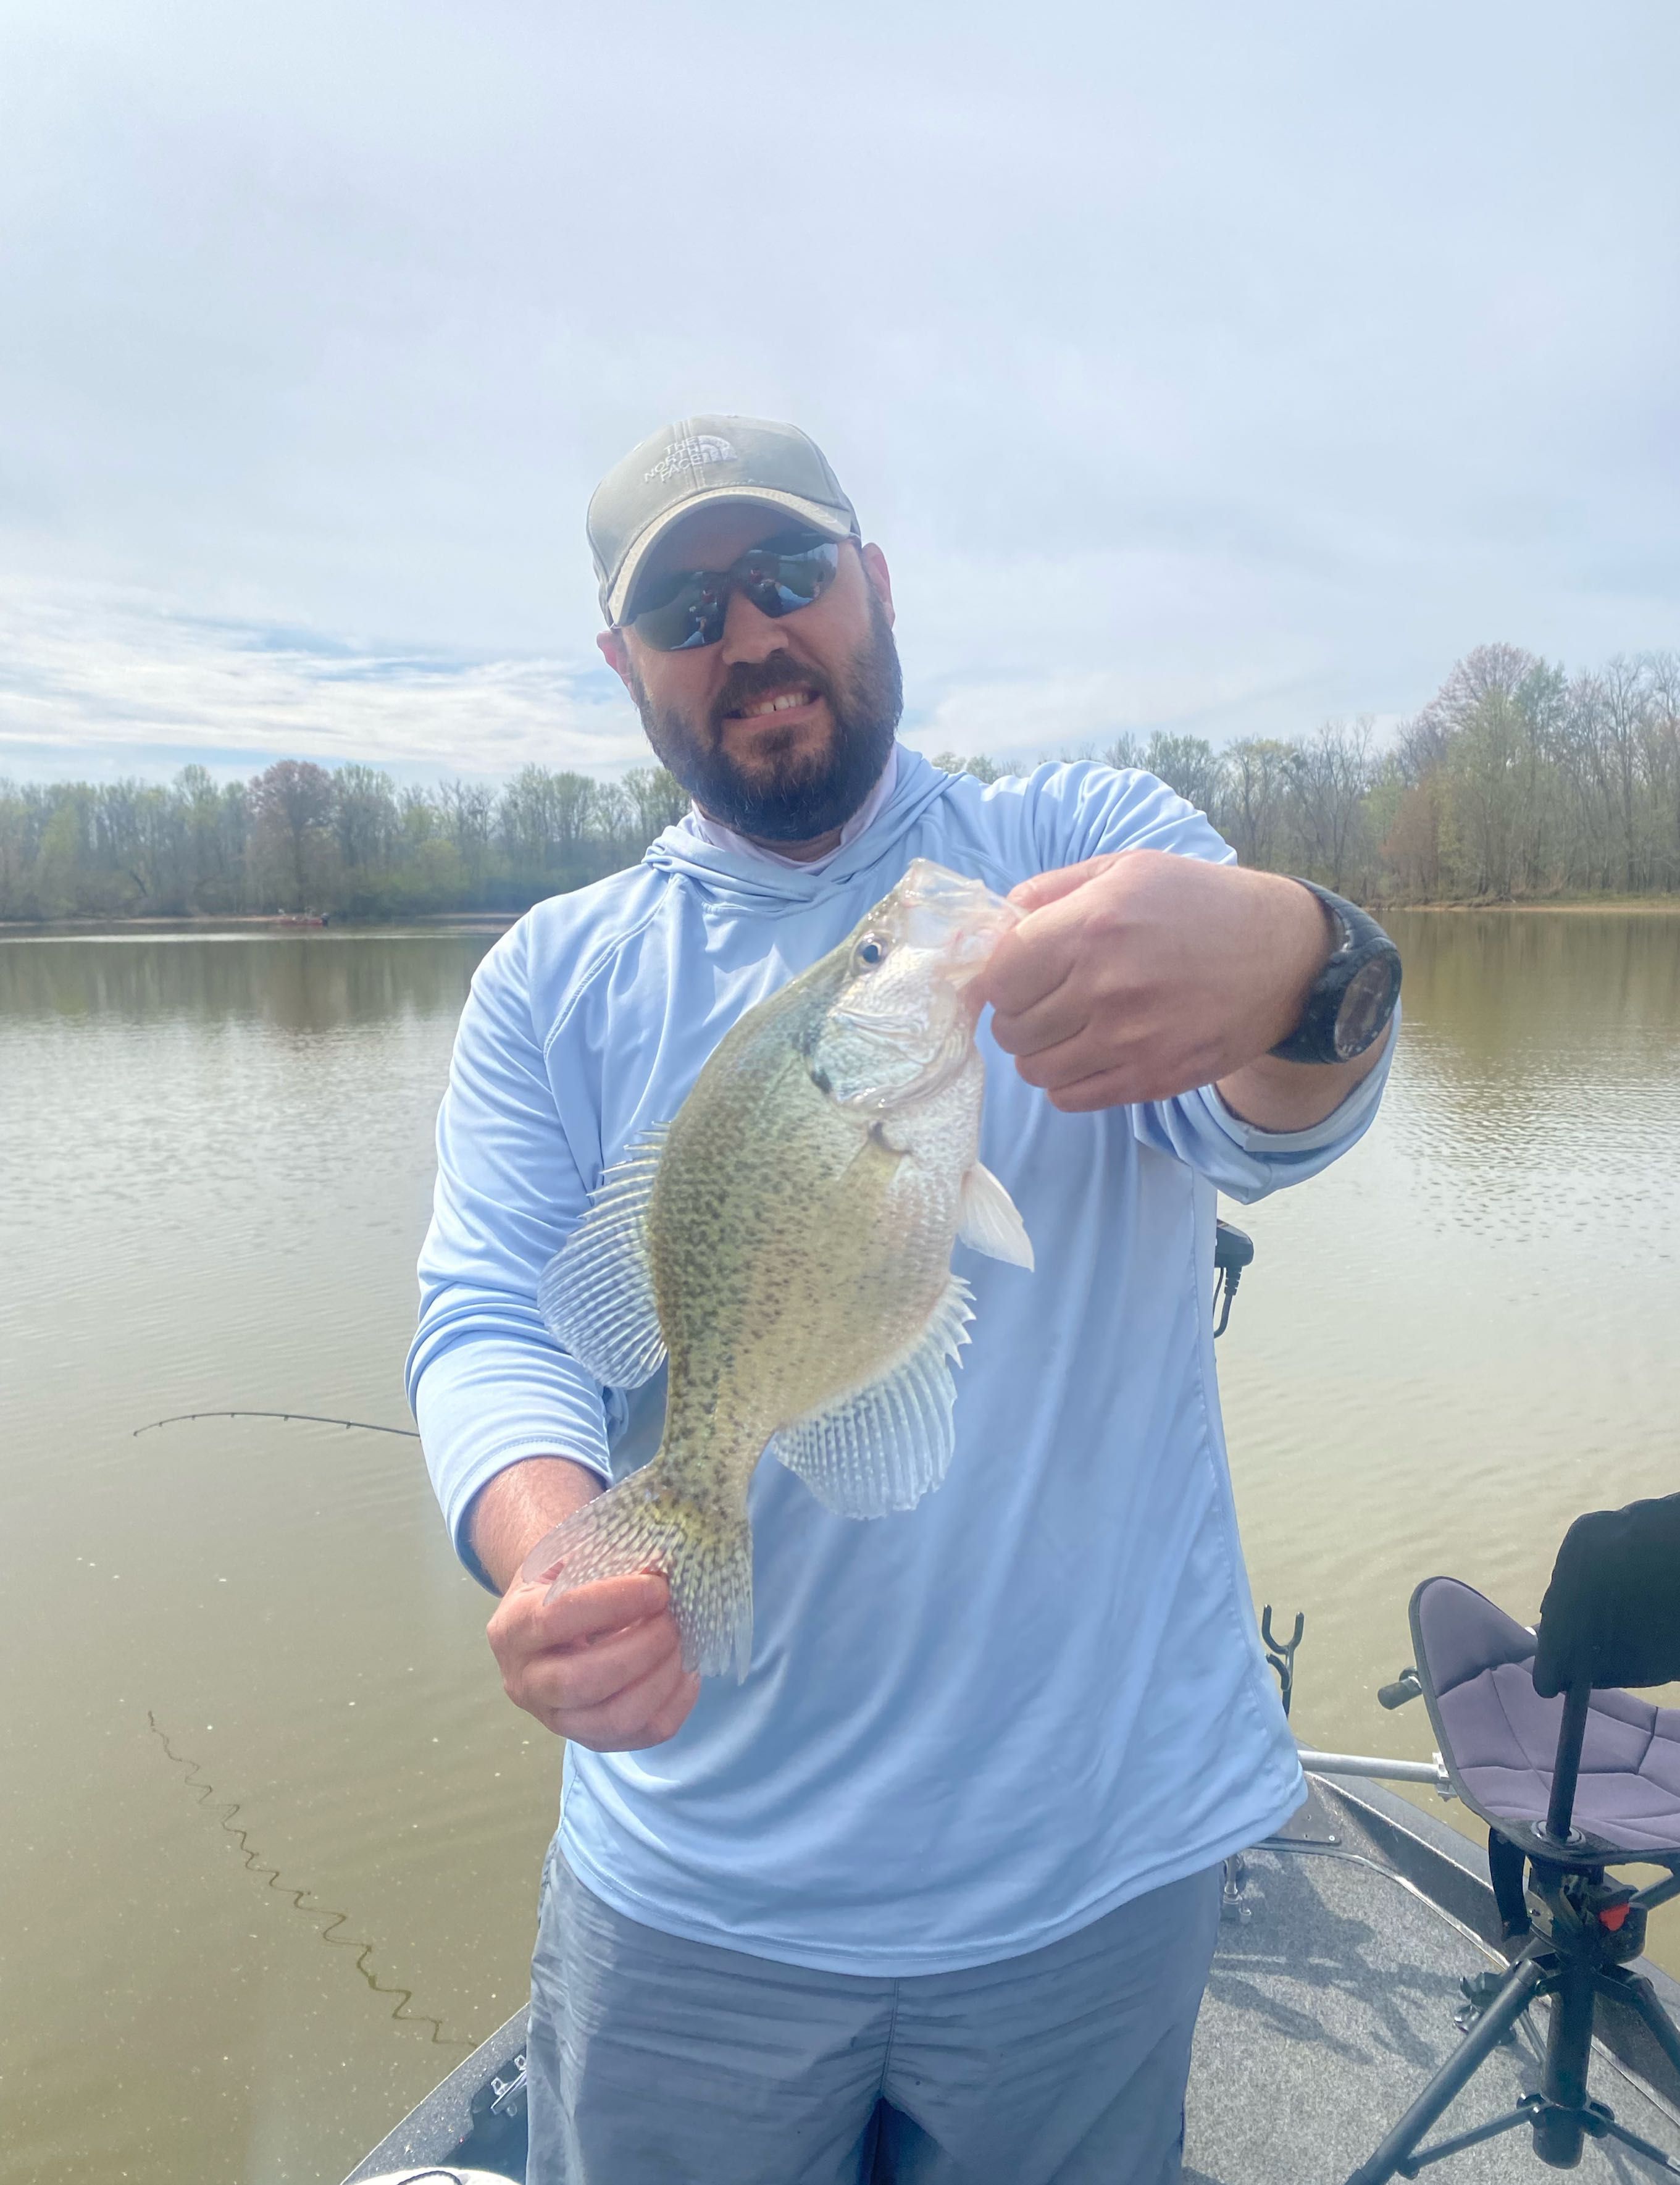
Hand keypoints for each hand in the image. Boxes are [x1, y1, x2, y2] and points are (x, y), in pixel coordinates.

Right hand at [487, 1566, 700, 1751]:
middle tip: (672, 1621)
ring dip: (659, 1681)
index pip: (557, 1618)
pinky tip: (687, 1673)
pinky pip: (638, 1736)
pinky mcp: (588, 1739)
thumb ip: (605, 1561)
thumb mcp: (568, 1560)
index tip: (657, 1588)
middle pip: (581, 1681)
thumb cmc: (561, 1582)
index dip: (614, 1601)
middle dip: (640, 1649)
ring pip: (612, 1719)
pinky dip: (673, 1706)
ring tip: (681, 1645)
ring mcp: (554, 1718)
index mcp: (514, 1626)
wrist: (544, 1621)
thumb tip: (663, 1569)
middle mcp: (525, 1681)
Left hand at [973, 851, 1331, 1112]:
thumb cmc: (1199, 904)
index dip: (997, 979)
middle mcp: (1105, 987)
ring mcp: (1127, 1040)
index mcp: (1091, 926)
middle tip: (1043, 1002)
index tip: (1013, 976)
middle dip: (1017, 1015)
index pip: (999, 976)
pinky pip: (1070, 1098)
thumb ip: (1051, 891)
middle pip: (1010, 1027)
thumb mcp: (1127, 869)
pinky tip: (1088, 1055)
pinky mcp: (1149, 1079)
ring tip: (1066, 1030)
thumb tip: (996, 925)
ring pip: (1034, 1069)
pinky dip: (1067, 1082)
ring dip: (1039, 1052)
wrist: (1282, 957)